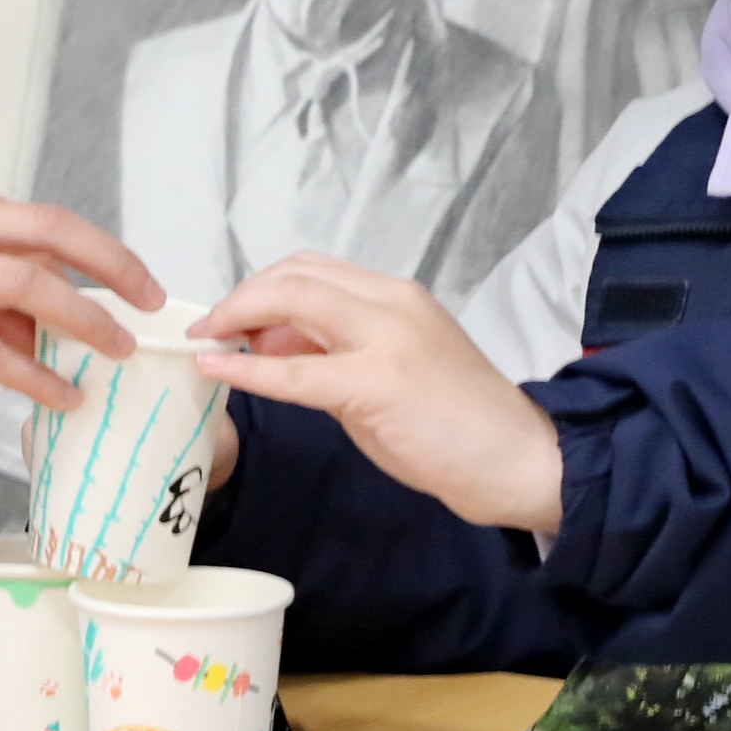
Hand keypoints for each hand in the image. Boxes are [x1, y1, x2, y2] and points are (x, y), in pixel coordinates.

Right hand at [0, 166, 159, 411]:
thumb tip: (39, 321)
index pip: (38, 217)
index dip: (93, 250)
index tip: (125, 279)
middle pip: (53, 230)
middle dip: (113, 265)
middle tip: (151, 300)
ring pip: (30, 284)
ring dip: (85, 320)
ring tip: (118, 352)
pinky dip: (33, 373)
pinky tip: (61, 395)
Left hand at [199, 257, 560, 535]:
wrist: (521, 461)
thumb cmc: (459, 426)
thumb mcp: (391, 372)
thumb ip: (336, 352)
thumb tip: (272, 346)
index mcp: (398, 296)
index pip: (312, 269)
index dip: (260, 288)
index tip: (230, 320)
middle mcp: (393, 302)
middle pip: (295, 274)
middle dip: (240, 297)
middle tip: (208, 329)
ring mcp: (388, 337)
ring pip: (292, 299)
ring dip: (238, 316)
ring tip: (209, 344)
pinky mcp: (378, 382)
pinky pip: (295, 371)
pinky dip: (248, 369)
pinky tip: (218, 370)